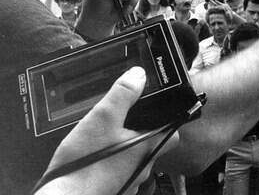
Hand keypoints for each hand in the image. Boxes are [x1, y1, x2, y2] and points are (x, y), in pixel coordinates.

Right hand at [35, 67, 177, 194]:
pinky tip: (96, 156)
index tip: (160, 112)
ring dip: (125, 148)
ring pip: (134, 160)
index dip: (168, 122)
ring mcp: (129, 182)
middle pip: (151, 146)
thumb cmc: (85, 164)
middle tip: (126, 120)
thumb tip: (139, 75)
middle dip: (141, 133)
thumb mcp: (104, 117)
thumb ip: (123, 94)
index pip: (172, 135)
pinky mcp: (114, 190)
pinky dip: (111, 163)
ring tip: (107, 136)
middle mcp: (142, 168)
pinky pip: (118, 172)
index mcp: (148, 149)